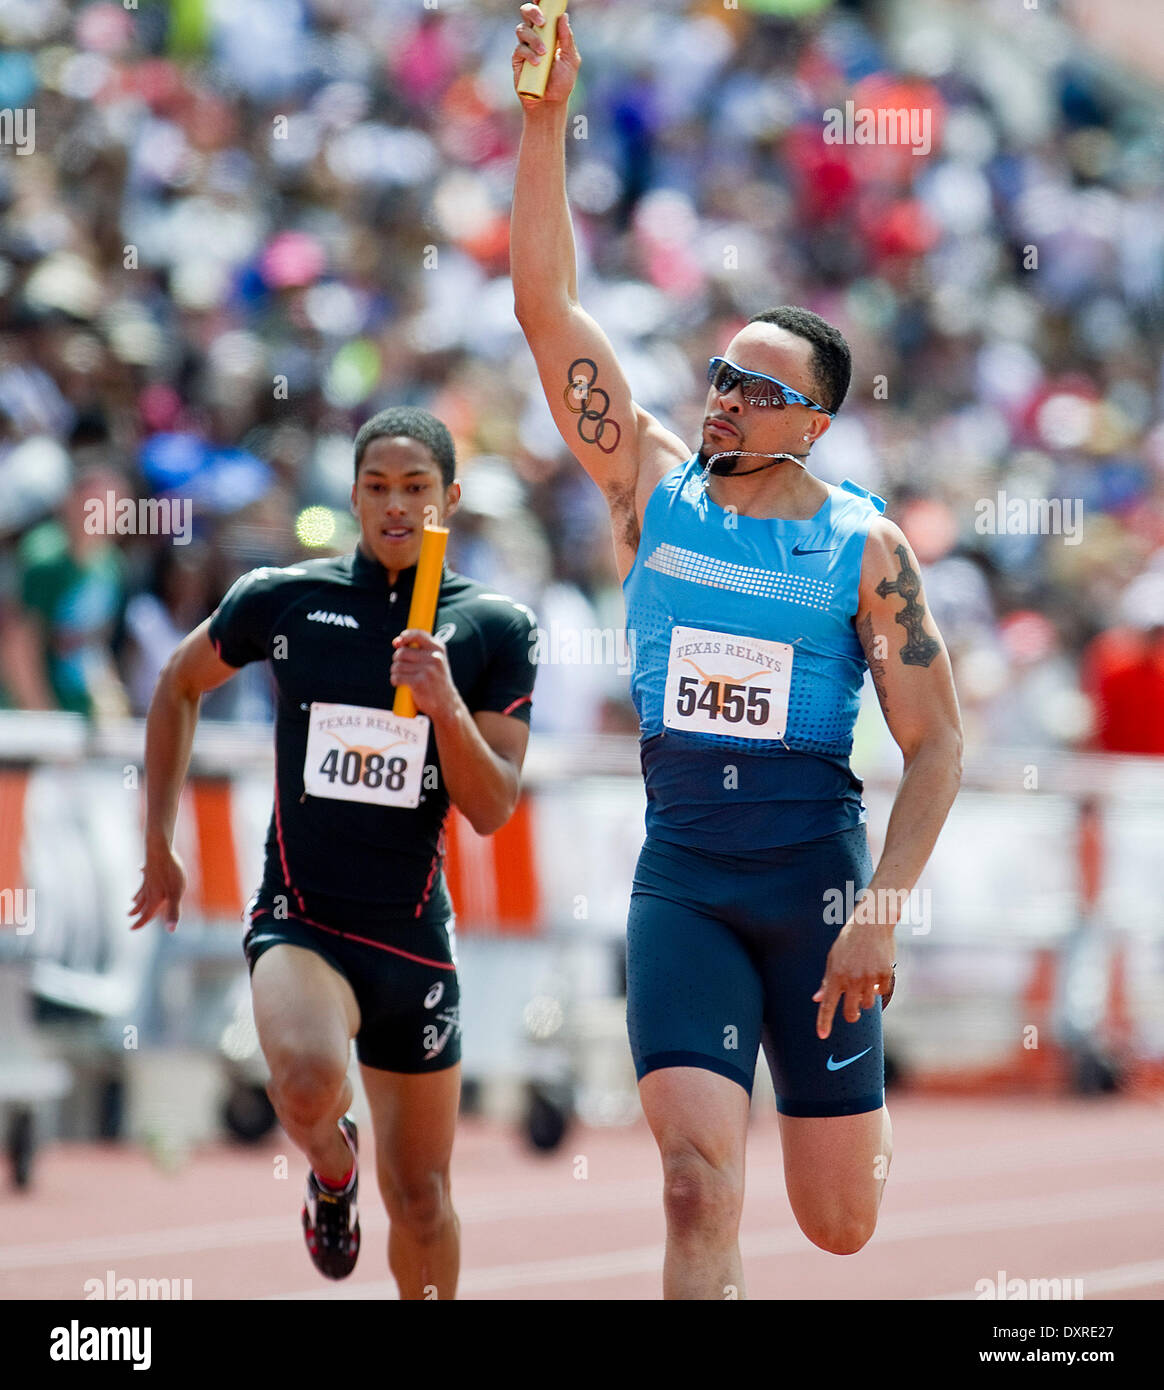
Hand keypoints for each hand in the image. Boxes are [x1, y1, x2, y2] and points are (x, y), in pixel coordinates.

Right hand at [129, 839, 186, 932]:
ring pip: (142, 889)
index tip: (132, 929)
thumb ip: (173, 912)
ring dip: (137, 896)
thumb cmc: (170, 873)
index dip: (140, 923)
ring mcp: (148, 878)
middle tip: (129, 915)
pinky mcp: (150, 867)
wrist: (160, 851)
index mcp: (155, 898)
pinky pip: (145, 873)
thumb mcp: (176, 895)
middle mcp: (149, 890)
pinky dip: (142, 874)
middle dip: (137, 911)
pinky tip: (141, 869)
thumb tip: (171, 931)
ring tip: (133, 900)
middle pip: (142, 903)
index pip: (146, 914)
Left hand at [391, 628, 458, 720]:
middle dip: (397, 660)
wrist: (447, 705)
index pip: (418, 634)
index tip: (397, 643)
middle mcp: (434, 657)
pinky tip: (401, 685)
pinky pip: (397, 677)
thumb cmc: (437, 682)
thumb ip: (419, 650)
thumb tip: (396, 642)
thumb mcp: (435, 661)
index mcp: (439, 649)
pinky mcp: (419, 682)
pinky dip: (395, 681)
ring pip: (397, 665)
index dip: (404, 636)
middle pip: (402, 652)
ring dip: (395, 672)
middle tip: (402, 668)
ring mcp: (427, 670)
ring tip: (403, 678)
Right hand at [512, 4, 579, 107]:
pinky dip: (528, 53)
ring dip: (534, 39)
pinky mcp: (518, 59)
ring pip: (522, 29)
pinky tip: (537, 62)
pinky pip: (519, 48)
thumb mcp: (570, 59)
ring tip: (544, 54)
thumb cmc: (562, 82)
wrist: (550, 103)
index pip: (544, 11)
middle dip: (533, 12)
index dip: (541, 1)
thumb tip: (563, 17)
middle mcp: (536, 35)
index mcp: (550, 32)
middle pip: (527, 12)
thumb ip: (567, 38)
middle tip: (542, 22)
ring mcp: (525, 46)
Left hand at [813, 914, 895, 1038]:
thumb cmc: (849, 941)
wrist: (871, 923)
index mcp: (835, 975)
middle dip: (852, 1015)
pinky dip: (879, 988)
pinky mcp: (884, 975)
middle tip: (853, 1011)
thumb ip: (827, 982)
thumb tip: (817, 999)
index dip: (824, 1022)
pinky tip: (876, 973)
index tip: (822, 1035)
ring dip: (865, 998)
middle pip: (851, 1012)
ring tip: (864, 981)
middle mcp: (851, 979)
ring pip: (867, 1004)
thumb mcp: (833, 958)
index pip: (828, 1005)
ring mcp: (869, 978)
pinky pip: (882, 992)